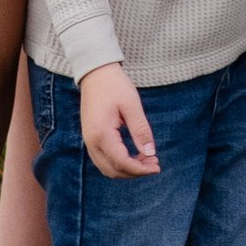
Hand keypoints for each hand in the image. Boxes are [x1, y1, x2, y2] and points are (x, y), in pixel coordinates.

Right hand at [80, 62, 159, 179]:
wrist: (95, 73)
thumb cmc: (114, 85)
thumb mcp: (132, 105)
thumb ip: (141, 130)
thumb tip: (150, 153)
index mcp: (102, 134)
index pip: (122, 162)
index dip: (140, 169)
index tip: (157, 167)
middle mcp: (92, 142)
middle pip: (113, 170)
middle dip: (135, 172)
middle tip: (155, 163)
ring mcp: (89, 141)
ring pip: (107, 168)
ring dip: (127, 169)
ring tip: (147, 160)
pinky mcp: (90, 138)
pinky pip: (103, 160)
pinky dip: (119, 163)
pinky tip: (134, 154)